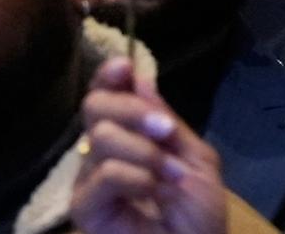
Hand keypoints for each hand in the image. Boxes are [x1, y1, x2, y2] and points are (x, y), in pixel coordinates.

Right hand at [70, 57, 227, 233]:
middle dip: (132, 110)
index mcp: (128, 137)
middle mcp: (102, 152)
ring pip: (102, 137)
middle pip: (94, 106)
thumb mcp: (196, 162)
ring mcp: (90, 178)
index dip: (108, 76)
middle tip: (164, 131)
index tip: (125, 66)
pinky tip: (155, 193)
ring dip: (145, 152)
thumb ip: (168, 122)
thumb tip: (139, 77)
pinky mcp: (85, 206)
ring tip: (171, 178)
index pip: (104, 95)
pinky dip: (138, 178)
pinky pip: (106, 173)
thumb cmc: (198, 219)